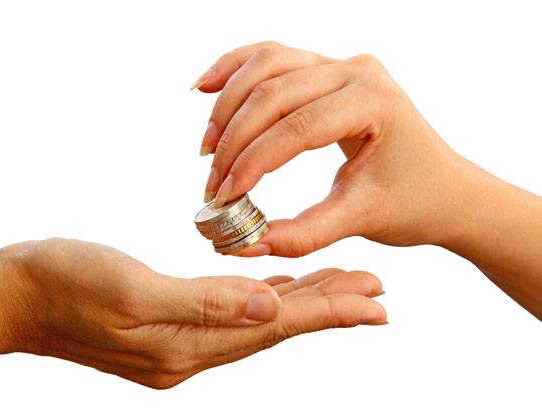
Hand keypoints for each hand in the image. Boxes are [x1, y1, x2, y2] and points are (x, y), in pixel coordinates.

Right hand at [0, 238, 385, 392]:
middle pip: (275, 324)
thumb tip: (268, 304)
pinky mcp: (167, 324)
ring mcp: (178, 340)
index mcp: (187, 345)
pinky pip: (230, 311)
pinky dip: (263, 298)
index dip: (328, 309)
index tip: (376, 298)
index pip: (275, 325)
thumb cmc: (63, 284)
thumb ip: (203, 304)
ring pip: (257, 317)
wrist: (13, 296)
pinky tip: (278, 286)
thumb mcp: (131, 292)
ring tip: (342, 286)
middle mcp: (191, 350)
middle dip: (328, 305)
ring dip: (302, 301)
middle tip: (377, 290)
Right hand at [194, 41, 475, 256]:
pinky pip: (271, 59)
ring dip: (228, 105)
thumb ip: (302, 234)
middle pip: (274, 92)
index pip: (298, 127)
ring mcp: (340, 64)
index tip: (224, 196)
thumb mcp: (359, 220)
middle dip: (234, 140)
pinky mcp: (325, 70)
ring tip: (207, 148)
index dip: (253, 161)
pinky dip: (235, 71)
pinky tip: (205, 88)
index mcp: (375, 101)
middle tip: (212, 183)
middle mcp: (357, 70)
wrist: (443, 189)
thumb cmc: (413, 203)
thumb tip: (244, 244)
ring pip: (265, 66)